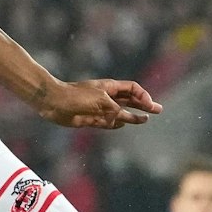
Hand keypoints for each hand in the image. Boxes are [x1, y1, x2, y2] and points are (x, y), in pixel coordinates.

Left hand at [33, 78, 161, 129]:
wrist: (53, 102)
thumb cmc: (76, 97)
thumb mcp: (101, 101)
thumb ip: (116, 110)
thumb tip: (126, 118)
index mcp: (110, 87)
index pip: (132, 89)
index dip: (143, 96)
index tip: (150, 105)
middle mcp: (107, 97)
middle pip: (130, 100)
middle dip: (144, 105)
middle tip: (158, 110)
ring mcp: (100, 108)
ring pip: (121, 112)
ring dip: (133, 116)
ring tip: (145, 120)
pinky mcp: (91, 119)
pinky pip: (108, 122)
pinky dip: (116, 124)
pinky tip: (123, 124)